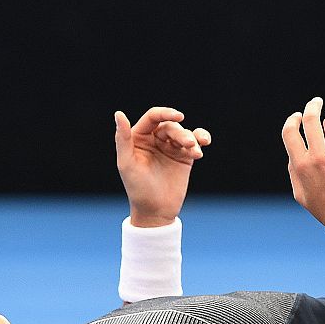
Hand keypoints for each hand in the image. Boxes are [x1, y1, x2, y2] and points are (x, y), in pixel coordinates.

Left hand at [114, 107, 211, 227]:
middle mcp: (155, 139)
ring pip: (185, 133)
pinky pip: (196, 141)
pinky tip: (205, 142)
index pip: (153, 117)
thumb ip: (123, 138)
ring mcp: (170, 147)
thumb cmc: (137, 188)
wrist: (156, 211)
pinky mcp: (184, 156)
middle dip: (181, 133)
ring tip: (195, 153)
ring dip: (192, 139)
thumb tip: (119, 113)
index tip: (179, 116)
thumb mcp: (127, 163)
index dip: (166, 112)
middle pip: (171, 126)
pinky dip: (202, 138)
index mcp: (139, 138)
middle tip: (188, 145)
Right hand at [281, 98, 324, 252]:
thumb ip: (293, 170)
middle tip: (316, 102)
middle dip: (312, 106)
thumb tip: (294, 148)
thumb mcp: (301, 194)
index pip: (290, 131)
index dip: (292, 120)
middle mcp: (319, 158)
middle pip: (310, 119)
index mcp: (302, 166)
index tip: (297, 116)